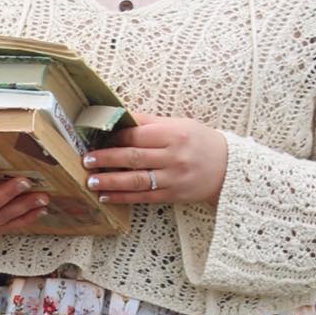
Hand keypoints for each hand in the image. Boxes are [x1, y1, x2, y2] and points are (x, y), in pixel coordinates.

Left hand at [83, 115, 228, 207]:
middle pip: (134, 157)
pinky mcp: (173, 195)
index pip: (137, 136)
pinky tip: (106, 196)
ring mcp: (174, 178)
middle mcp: (174, 156)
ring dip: (111, 182)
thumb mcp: (179, 125)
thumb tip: (118, 117)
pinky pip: (143, 198)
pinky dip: (123, 197)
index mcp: (174, 134)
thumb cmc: (199, 141)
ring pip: (136, 181)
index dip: (115, 138)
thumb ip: (149, 123)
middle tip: (87, 160)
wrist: (228, 168)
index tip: (97, 139)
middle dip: (107, 159)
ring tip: (91, 181)